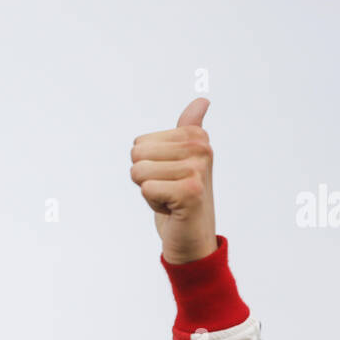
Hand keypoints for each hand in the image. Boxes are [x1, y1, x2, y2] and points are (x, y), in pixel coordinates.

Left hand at [131, 98, 217, 263]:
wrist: (192, 239)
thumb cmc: (182, 198)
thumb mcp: (183, 160)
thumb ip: (189, 129)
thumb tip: (203, 100)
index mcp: (197, 136)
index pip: (140, 143)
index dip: (147, 164)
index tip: (169, 177)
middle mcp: (201, 149)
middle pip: (136, 154)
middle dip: (146, 178)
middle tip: (168, 190)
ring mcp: (197, 170)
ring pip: (139, 171)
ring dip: (149, 191)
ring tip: (170, 198)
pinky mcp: (190, 192)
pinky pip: (146, 188)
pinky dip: (153, 204)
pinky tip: (172, 209)